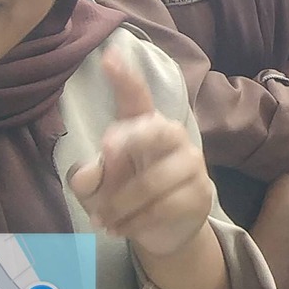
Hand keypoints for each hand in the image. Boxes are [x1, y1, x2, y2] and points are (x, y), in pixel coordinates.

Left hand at [68, 45, 215, 259]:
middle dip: (129, 141)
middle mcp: (172, 137)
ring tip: (102, 220)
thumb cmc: (128, 198)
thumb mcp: (98, 189)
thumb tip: (90, 174)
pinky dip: (135, 223)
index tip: (108, 56)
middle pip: (154, 130)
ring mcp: (191, 164)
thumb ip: (88, 179)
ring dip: (120, 205)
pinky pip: (164, 207)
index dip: (124, 78)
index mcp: (145, 127)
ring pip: (153, 182)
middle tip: (107, 151)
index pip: (136, 99)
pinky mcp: (200, 193)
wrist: (166, 232)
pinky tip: (120, 230)